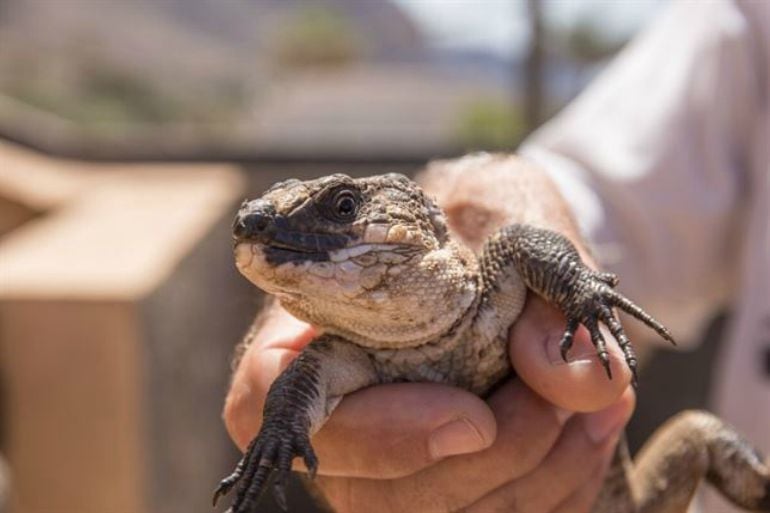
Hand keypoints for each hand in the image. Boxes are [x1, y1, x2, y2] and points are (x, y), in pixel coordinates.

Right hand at [224, 155, 635, 511]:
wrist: (507, 254)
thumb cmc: (478, 220)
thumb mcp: (502, 216)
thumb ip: (533, 278)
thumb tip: (560, 374)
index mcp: (309, 335)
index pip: (282, 407)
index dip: (375, 435)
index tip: (473, 419)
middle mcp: (337, 412)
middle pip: (377, 492)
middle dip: (492, 457)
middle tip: (563, 396)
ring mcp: (384, 463)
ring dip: (540, 472)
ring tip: (606, 400)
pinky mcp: (443, 485)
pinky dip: (560, 485)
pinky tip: (596, 423)